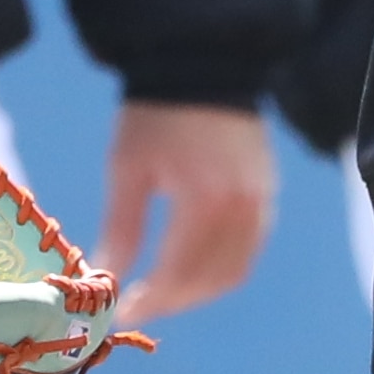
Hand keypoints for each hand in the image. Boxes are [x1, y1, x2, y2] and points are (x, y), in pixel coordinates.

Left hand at [99, 100, 274, 320]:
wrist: (202, 62)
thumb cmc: (156, 114)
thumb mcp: (128, 167)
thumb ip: (121, 228)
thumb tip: (106, 276)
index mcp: (205, 201)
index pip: (178, 273)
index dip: (150, 301)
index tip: (122, 311)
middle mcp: (242, 209)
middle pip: (209, 281)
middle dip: (172, 301)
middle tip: (140, 304)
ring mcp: (261, 202)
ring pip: (235, 272)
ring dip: (199, 291)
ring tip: (165, 292)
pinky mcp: (268, 194)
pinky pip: (250, 250)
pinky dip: (222, 269)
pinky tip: (194, 266)